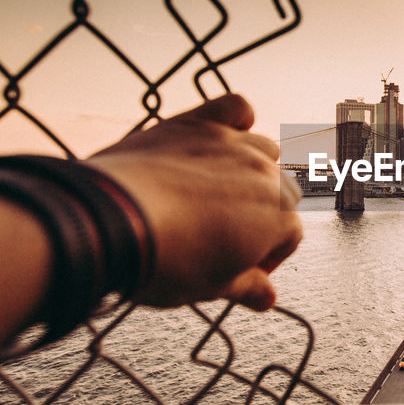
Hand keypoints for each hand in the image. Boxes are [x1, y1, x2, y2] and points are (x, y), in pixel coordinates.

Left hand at [85, 94, 301, 310]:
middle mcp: (264, 174)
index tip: (242, 270)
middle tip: (224, 239)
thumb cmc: (166, 259)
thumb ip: (246, 288)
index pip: (289, 236)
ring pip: (263, 149)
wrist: (114, 220)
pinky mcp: (197, 123)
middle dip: (259, 215)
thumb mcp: (210, 287)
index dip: (267, 257)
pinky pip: (234, 107)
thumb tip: (266, 297)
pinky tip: (225, 134)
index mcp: (278, 216)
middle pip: (279, 192)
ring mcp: (230, 144)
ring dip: (251, 169)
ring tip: (219, 193)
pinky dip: (237, 118)